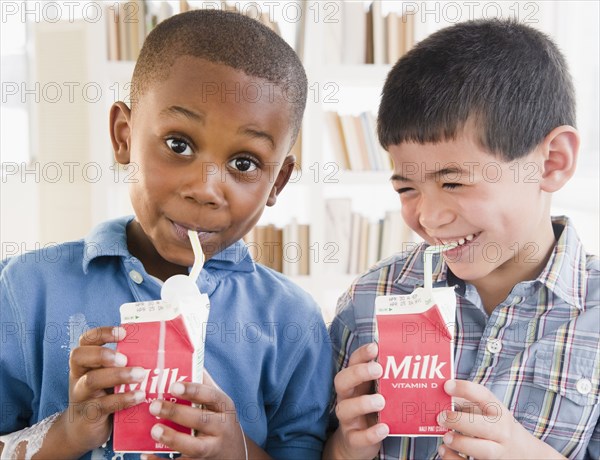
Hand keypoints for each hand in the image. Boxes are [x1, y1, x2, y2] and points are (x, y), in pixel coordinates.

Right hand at [65, 326, 146, 453]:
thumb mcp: (109, 378)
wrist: (84, 433)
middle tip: (125, 358)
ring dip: (118, 375)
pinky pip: (102, 405)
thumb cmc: (104, 397)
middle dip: (103, 354)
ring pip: (91, 380)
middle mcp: (78, 376)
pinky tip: (140, 396)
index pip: (86, 340)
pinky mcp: (87, 415)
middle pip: (79, 356)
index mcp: (85, 362)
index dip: (102, 333)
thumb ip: (124, 365)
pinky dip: (123, 399)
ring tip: (141, 375)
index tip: (123, 332)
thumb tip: (157, 349)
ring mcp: (80, 396)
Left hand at [141, 370, 248, 458]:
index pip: (211, 396)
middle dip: (177, 414)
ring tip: (153, 430)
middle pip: (201, 421)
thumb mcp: (218, 401)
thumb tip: (186, 354)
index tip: (173, 386)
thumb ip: (203, 382)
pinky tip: (145, 456)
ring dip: (173, 439)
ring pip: (195, 447)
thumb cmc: (219, 419)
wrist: (234, 454)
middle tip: (153, 405)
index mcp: (224, 406)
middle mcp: (221, 427)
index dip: (193, 391)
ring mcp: (213, 448)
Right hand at [323, 342, 388, 459]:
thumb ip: (387, 381)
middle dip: (358, 373)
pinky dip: (370, 433)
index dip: (361, 354)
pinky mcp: (352, 439)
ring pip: (345, 408)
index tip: (375, 347)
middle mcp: (346, 398)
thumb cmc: (372, 411)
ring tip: (381, 401)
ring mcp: (347, 419)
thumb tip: (412, 363)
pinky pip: (357, 437)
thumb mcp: (377, 393)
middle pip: (341, 381)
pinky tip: (384, 428)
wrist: (358, 444)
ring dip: (363, 403)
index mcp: (354, 383)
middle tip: (378, 370)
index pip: (352, 363)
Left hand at [437, 380, 565, 459]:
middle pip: (484, 426)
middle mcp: (501, 432)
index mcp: (498, 412)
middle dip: (460, 421)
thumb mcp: (486, 411)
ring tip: (446, 437)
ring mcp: (499, 452)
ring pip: (483, 450)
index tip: (446, 386)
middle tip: (440, 417)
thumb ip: (463, 402)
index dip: (465, 389)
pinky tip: (444, 451)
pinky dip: (454, 459)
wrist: (523, 453)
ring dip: (461, 443)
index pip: (484, 396)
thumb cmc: (494, 426)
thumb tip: (436, 397)